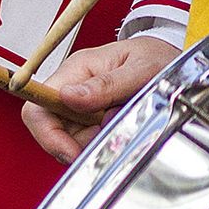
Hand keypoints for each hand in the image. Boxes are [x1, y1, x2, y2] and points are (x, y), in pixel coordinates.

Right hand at [23, 34, 176, 164]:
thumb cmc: (155, 56)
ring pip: (70, 140)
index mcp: (77, 68)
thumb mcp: (140, 68)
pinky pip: (85, 140)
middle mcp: (73, 86)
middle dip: (78, 144)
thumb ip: (107, 84)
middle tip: (110, 137)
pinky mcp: (91, 117)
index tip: (73, 153)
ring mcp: (80, 103)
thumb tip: (68, 97)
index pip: (39, 105)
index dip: (48, 135)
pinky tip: (120, 130)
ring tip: (122, 125)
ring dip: (94, 143)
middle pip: (52, 130)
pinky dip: (102, 142)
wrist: (169, 58)